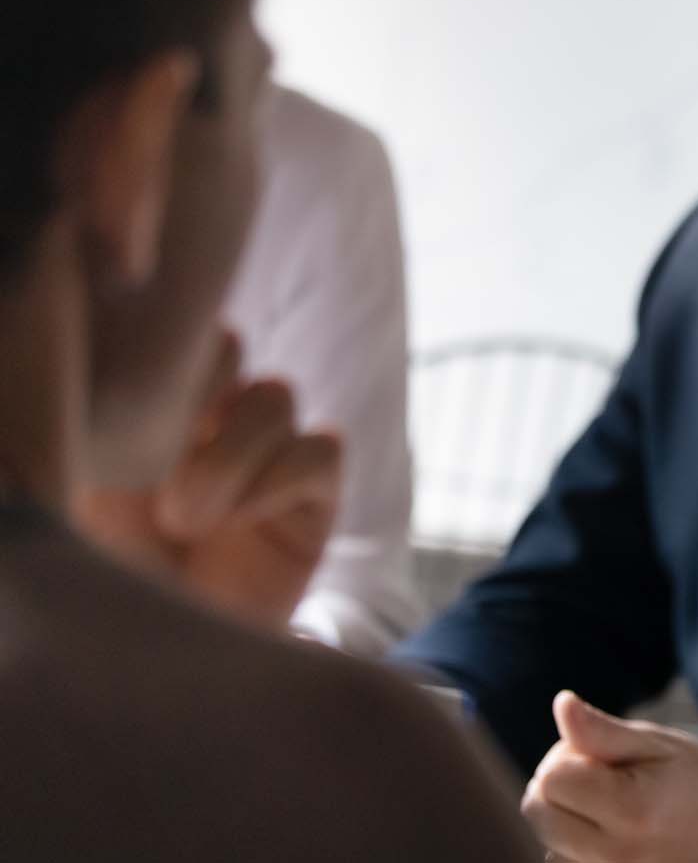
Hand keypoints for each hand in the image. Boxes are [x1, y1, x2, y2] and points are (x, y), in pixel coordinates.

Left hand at [70, 331, 342, 628]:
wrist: (153, 678)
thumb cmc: (96, 593)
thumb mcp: (63, 510)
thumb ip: (68, 443)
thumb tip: (60, 380)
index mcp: (134, 415)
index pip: (160, 336)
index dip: (152, 345)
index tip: (117, 396)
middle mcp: (202, 426)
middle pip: (224, 345)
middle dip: (193, 386)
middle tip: (155, 447)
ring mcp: (262, 458)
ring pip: (273, 395)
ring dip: (229, 450)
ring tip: (184, 517)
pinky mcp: (311, 498)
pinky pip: (320, 449)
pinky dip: (280, 476)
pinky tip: (240, 520)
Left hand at [523, 691, 697, 862]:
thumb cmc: (687, 776)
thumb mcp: (653, 744)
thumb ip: (602, 730)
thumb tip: (562, 704)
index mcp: (632, 811)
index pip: (552, 779)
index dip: (566, 755)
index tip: (598, 755)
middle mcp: (616, 854)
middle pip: (538, 812)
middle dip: (556, 784)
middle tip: (598, 775)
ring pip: (545, 836)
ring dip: (560, 813)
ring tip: (605, 802)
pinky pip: (558, 858)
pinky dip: (568, 838)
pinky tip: (600, 826)